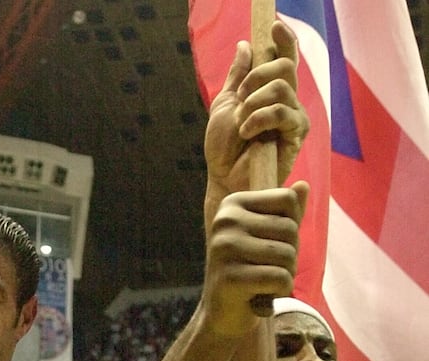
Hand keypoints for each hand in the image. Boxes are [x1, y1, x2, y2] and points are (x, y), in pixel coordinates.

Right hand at [200, 182, 307, 335]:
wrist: (224, 313)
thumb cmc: (250, 270)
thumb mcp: (268, 237)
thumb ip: (286, 213)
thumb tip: (303, 185)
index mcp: (232, 204)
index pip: (287, 199)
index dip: (292, 226)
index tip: (270, 243)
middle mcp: (224, 221)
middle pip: (290, 228)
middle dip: (290, 254)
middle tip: (266, 269)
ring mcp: (224, 249)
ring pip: (288, 254)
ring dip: (286, 274)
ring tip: (263, 282)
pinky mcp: (229, 277)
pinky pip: (279, 278)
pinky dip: (279, 291)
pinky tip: (261, 296)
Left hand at [204, 20, 308, 196]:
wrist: (222, 177)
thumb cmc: (223, 147)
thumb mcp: (225, 105)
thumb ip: (237, 77)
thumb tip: (245, 46)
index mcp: (270, 92)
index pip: (285, 59)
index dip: (284, 40)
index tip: (274, 25)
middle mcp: (287, 101)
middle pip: (286, 67)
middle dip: (256, 77)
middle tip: (241, 98)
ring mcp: (294, 117)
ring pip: (282, 88)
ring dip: (254, 102)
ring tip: (242, 124)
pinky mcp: (297, 134)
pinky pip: (282, 112)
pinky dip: (258, 118)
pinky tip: (247, 133)